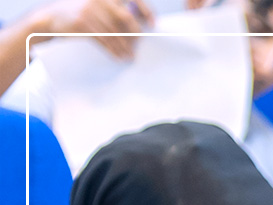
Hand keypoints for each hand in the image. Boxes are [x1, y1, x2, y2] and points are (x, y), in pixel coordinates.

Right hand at [32, 0, 151, 59]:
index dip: (145, 9)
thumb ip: (113, 12)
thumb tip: (141, 26)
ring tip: (129, 56)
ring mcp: (89, 10)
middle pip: (126, 18)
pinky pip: (104, 40)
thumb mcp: (95, 8)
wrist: (49, 20)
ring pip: (116, 32)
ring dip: (125, 47)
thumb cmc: (78, 16)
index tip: (152, 24)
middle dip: (136, 34)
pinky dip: (113, 50)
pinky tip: (118, 57)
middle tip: (138, 46)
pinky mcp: (82, 23)